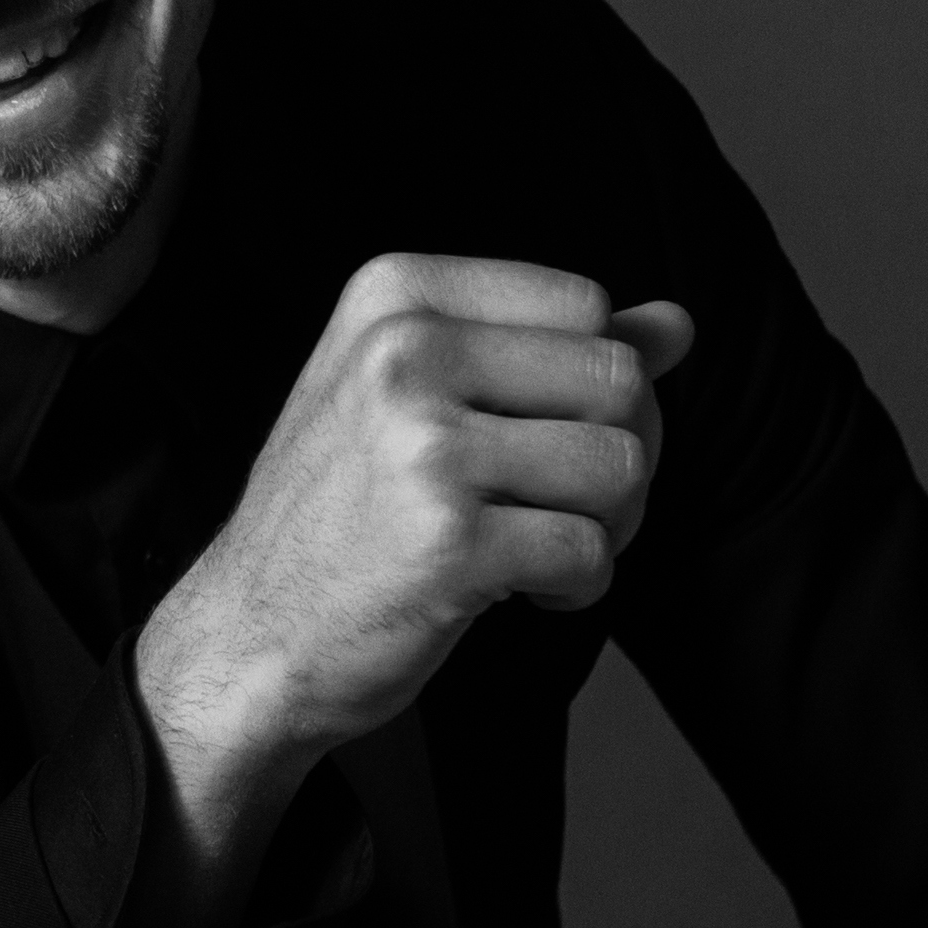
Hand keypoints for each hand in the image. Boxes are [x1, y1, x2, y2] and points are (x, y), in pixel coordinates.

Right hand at [123, 256, 692, 927]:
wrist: (250, 631)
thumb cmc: (344, 510)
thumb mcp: (419, 396)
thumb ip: (546, 350)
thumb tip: (677, 324)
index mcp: (396, 296)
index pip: (586, 305)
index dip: (592, 380)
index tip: (540, 433)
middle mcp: (405, 354)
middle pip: (620, 380)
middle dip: (619, 454)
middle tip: (556, 502)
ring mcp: (425, 448)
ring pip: (622, 465)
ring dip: (608, 525)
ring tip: (538, 545)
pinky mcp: (450, 543)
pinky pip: (592, 550)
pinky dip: (579, 584)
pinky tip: (522, 589)